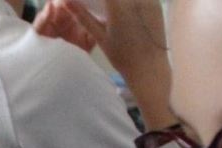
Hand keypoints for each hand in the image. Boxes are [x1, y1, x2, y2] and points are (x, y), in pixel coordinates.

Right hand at [35, 1, 170, 106]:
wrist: (149, 68)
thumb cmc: (121, 56)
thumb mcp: (100, 37)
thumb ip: (83, 16)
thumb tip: (65, 2)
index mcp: (118, 6)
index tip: (90, 1)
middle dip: (107, 0)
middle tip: (102, 6)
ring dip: (118, 1)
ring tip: (113, 12)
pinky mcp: (156, 3)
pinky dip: (130, 1)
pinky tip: (128, 12)